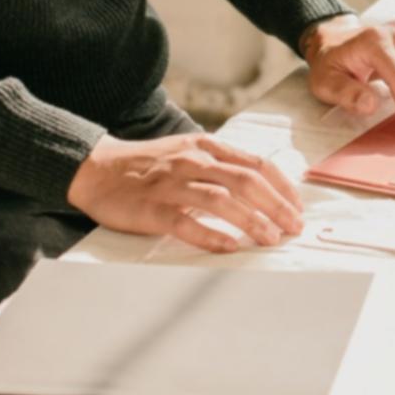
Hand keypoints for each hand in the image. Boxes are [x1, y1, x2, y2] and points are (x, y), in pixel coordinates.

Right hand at [66, 132, 302, 252]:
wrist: (97, 169)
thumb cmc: (148, 165)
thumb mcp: (188, 151)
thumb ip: (220, 164)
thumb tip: (260, 184)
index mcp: (206, 147)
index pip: (256, 163)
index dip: (282, 186)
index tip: (297, 207)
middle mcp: (193, 161)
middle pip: (246, 181)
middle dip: (276, 206)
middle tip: (293, 227)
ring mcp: (172, 184)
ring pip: (221, 200)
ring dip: (251, 221)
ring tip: (270, 239)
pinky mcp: (152, 208)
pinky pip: (186, 222)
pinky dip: (210, 235)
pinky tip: (229, 247)